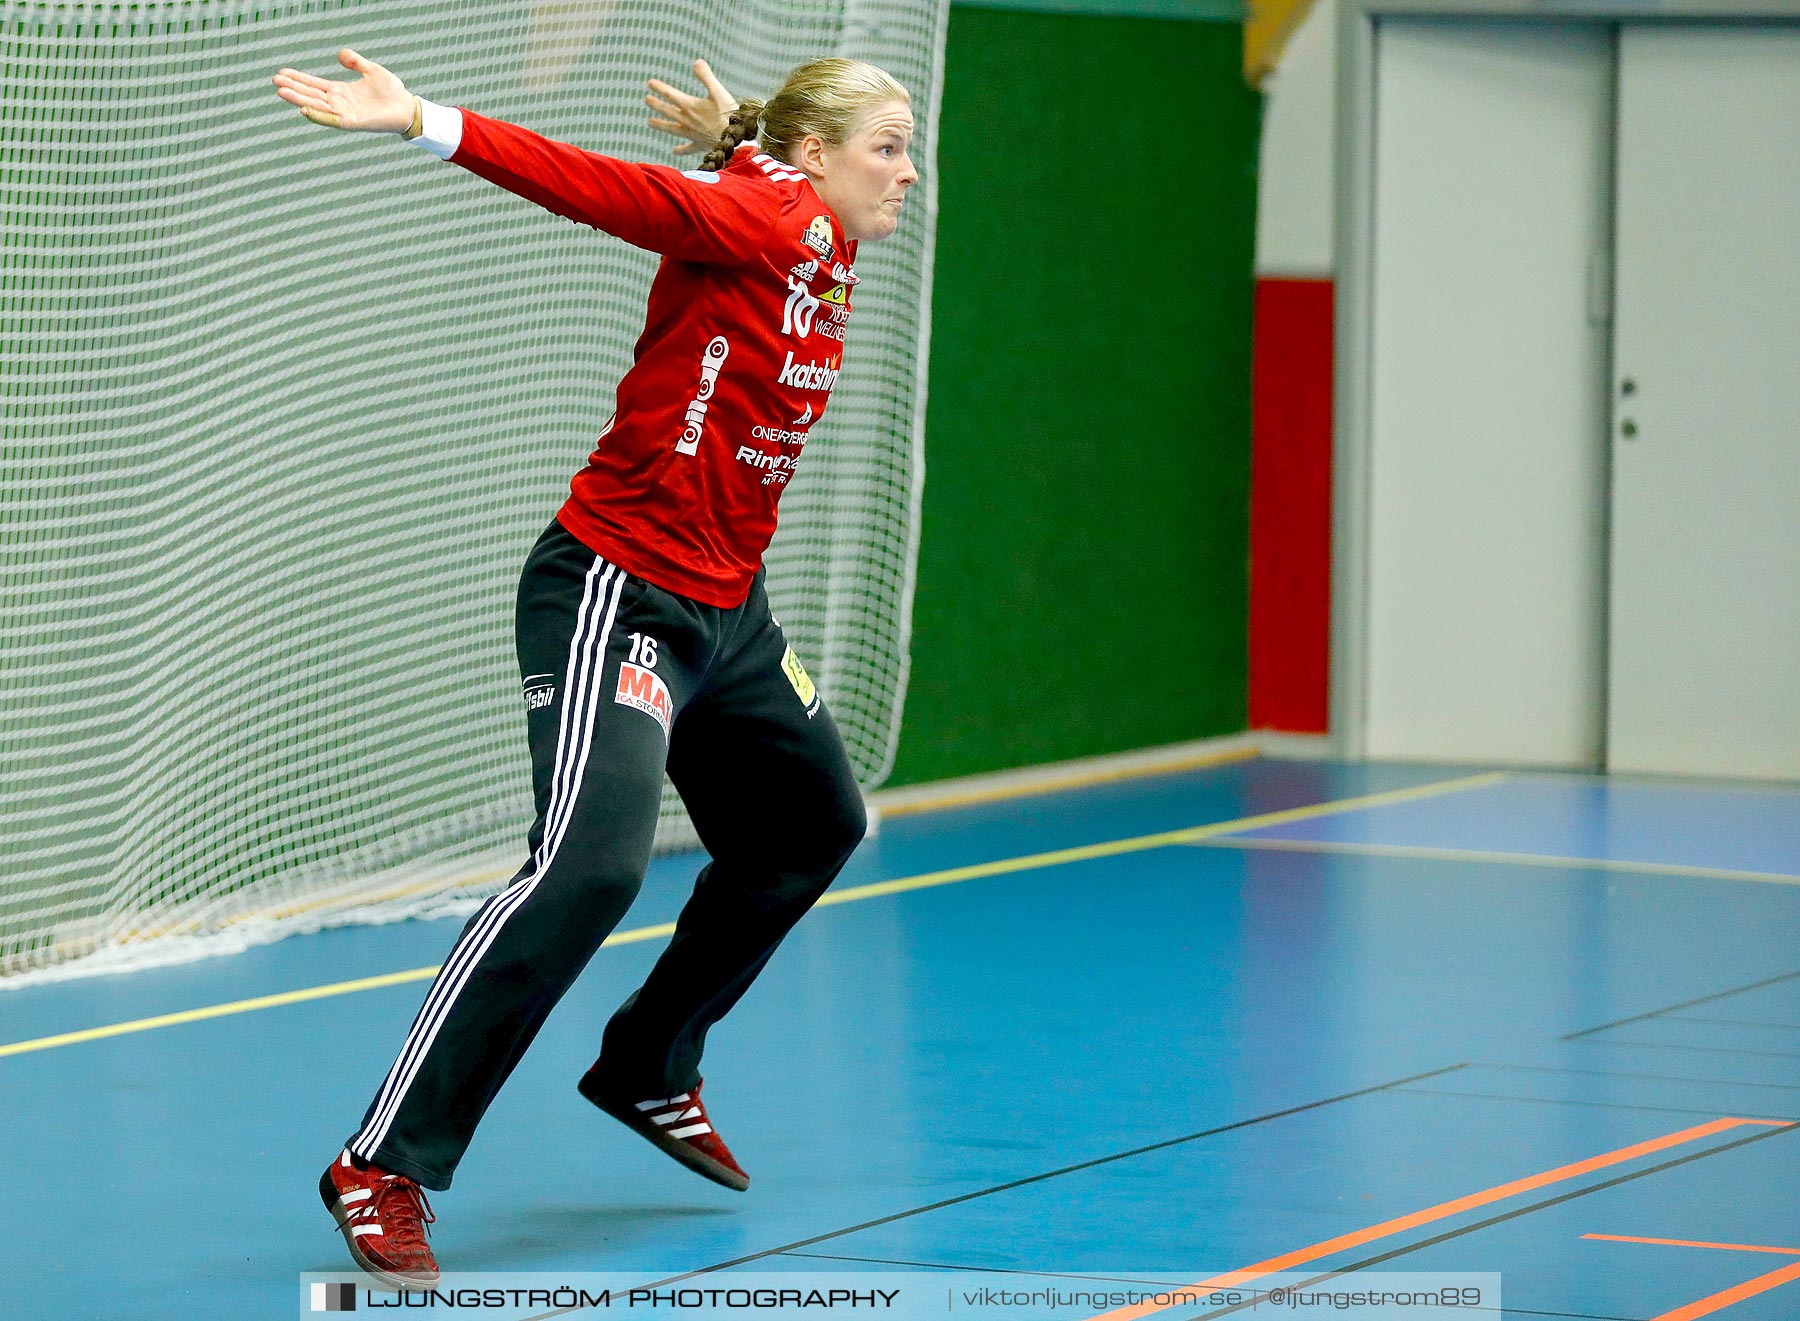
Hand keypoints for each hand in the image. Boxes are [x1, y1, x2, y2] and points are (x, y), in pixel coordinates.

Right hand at [271, 48, 412, 132]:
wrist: (407, 107)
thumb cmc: (392, 91)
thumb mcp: (371, 69)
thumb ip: (355, 62)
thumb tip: (340, 54)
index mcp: (341, 91)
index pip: (314, 84)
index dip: (298, 78)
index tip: (281, 72)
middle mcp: (339, 103)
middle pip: (311, 94)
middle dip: (293, 88)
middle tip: (274, 80)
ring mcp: (344, 113)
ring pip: (317, 105)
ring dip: (299, 100)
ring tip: (281, 92)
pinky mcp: (352, 123)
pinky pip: (332, 120)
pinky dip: (318, 116)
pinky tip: (304, 110)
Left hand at [644, 59, 737, 156]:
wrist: (734, 139)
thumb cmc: (728, 114)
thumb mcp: (718, 91)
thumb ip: (706, 77)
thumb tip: (697, 62)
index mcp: (690, 106)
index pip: (670, 94)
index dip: (660, 88)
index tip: (649, 83)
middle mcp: (687, 120)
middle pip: (668, 111)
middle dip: (656, 104)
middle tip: (647, 99)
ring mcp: (692, 133)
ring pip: (672, 129)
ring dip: (661, 125)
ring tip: (649, 122)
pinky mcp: (700, 144)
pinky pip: (688, 148)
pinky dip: (681, 150)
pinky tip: (675, 151)